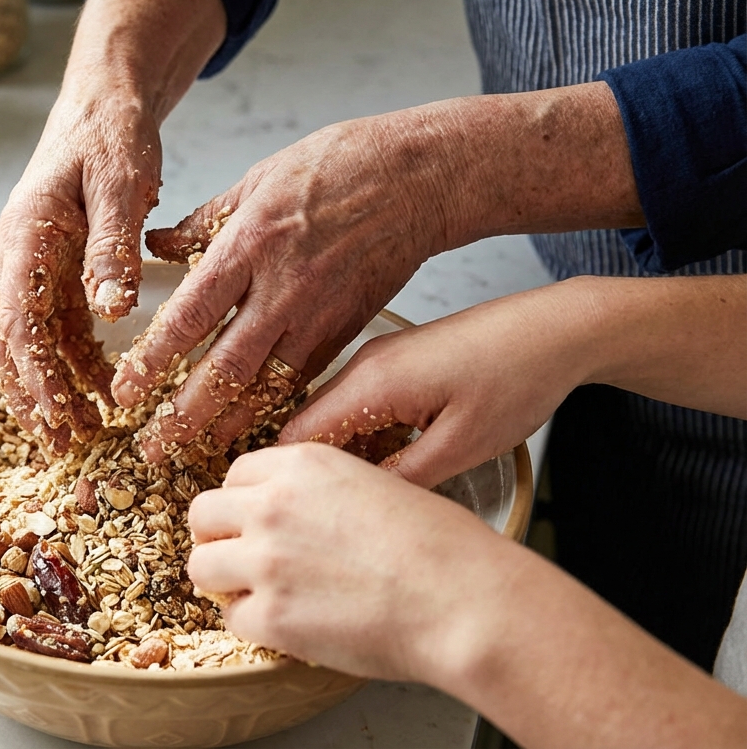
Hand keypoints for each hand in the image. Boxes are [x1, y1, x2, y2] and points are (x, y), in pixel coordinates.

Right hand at [0, 95, 161, 454]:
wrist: (104, 104)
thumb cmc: (110, 135)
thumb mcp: (119, 182)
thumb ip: (113, 246)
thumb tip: (113, 310)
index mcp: (23, 237)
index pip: (17, 320)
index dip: (34, 374)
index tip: (58, 415)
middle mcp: (17, 258)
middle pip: (11, 343)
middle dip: (32, 397)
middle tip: (62, 446)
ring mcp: (32, 267)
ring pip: (30, 343)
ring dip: (51, 388)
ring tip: (81, 433)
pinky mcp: (55, 272)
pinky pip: (56, 328)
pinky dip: (73, 364)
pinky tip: (99, 392)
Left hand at [117, 116, 456, 462]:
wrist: (415, 177)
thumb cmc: (338, 167)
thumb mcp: (255, 181)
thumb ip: (203, 223)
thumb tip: (158, 246)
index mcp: (249, 246)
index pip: (189, 316)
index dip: (154, 361)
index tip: (126, 391)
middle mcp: (281, 289)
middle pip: (224, 368)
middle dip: (183, 414)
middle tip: (151, 447)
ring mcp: (317, 315)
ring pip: (266, 386)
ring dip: (228, 424)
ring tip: (196, 452)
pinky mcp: (346, 330)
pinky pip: (303, 379)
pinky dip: (276, 408)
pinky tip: (253, 428)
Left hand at [186, 442, 504, 680]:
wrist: (463, 599)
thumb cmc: (442, 548)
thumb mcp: (377, 484)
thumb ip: (321, 493)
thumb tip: (299, 514)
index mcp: (302, 465)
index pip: (236, 475)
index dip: (244, 503)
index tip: (255, 522)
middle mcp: (272, 505)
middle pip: (203, 514)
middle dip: (219, 538)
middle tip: (244, 560)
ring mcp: (265, 560)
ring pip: (202, 567)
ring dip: (226, 583)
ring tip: (262, 595)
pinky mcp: (270, 615)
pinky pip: (233, 619)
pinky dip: (256, 626)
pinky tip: (292, 624)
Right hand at [279, 280, 598, 488]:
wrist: (557, 330)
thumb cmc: (518, 379)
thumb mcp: (460, 446)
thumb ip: (400, 479)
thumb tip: (359, 505)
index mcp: (371, 383)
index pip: (296, 438)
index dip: (291, 482)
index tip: (300, 517)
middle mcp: (363, 366)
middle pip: (310, 429)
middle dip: (320, 475)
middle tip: (342, 517)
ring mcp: (378, 361)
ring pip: (337, 420)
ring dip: (348, 458)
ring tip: (377, 496)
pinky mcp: (396, 364)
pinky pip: (361, 407)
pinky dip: (369, 439)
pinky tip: (398, 464)